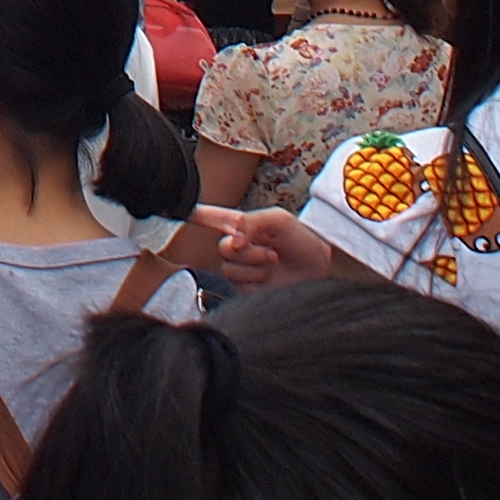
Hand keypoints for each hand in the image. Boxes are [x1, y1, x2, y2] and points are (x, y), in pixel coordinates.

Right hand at [199, 206, 332, 290]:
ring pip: (229, 268)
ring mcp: (243, 269)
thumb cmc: (302, 239)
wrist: (321, 269)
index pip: (212, 218)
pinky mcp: (247, 289)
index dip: (195, 215)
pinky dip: (255, 280)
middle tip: (270, 251)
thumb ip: (250, 222)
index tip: (179, 210)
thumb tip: (232, 241)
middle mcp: (239, 247)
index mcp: (242, 226)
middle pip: (222, 248)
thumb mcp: (277, 219)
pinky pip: (238, 285)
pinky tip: (270, 278)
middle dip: (247, 250)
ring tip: (273, 264)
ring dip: (254, 266)